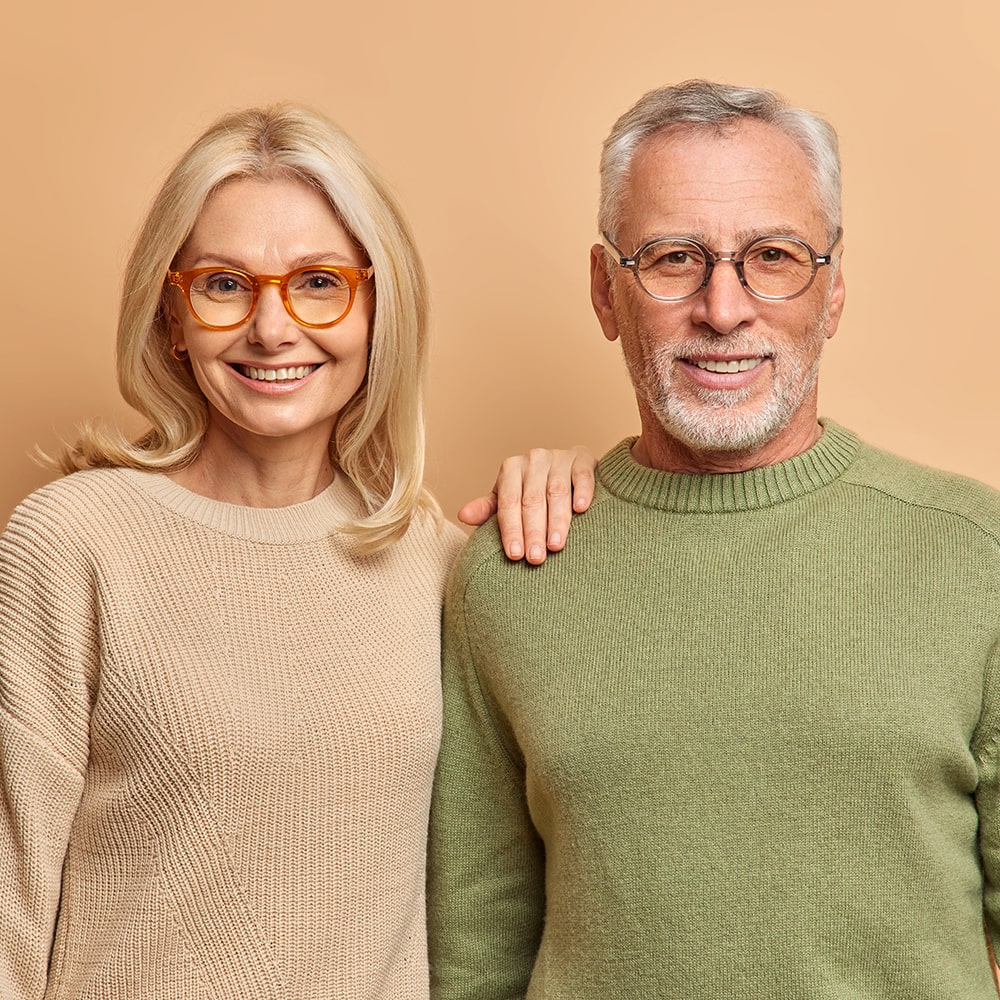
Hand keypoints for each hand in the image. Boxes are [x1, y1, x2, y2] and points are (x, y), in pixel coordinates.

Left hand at [458, 446, 595, 563]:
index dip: (511, 530)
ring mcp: (559, 457)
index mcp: (511, 469)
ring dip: (557, 520)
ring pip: (557, 491)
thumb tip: (463, 516)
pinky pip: (582, 475)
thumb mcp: (508, 498)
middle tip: (536, 558)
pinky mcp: (582, 458)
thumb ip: (488, 509)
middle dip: (533, 531)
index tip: (515, 555)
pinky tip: (581, 509)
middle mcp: (533, 459)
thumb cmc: (533, 489)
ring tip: (556, 546)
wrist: (566, 467)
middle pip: (532, 500)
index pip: (508, 503)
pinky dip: (582, 491)